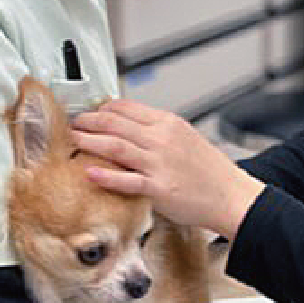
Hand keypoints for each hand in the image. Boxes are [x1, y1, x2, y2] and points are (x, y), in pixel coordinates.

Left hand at [71, 100, 264, 239]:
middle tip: (73, 125)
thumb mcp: (186, 137)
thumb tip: (131, 128)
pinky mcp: (159, 188)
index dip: (102, 108)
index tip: (90, 113)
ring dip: (89, 142)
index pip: (127, 107)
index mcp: (168, 123)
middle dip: (89, 122)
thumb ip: (158, 132)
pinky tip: (89, 172)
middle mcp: (162, 139)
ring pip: (116, 146)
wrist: (230, 195)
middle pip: (115, 123)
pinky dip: (106, 175)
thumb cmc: (210, 171)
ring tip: (73, 141)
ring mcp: (159, 163)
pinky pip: (126, 180)